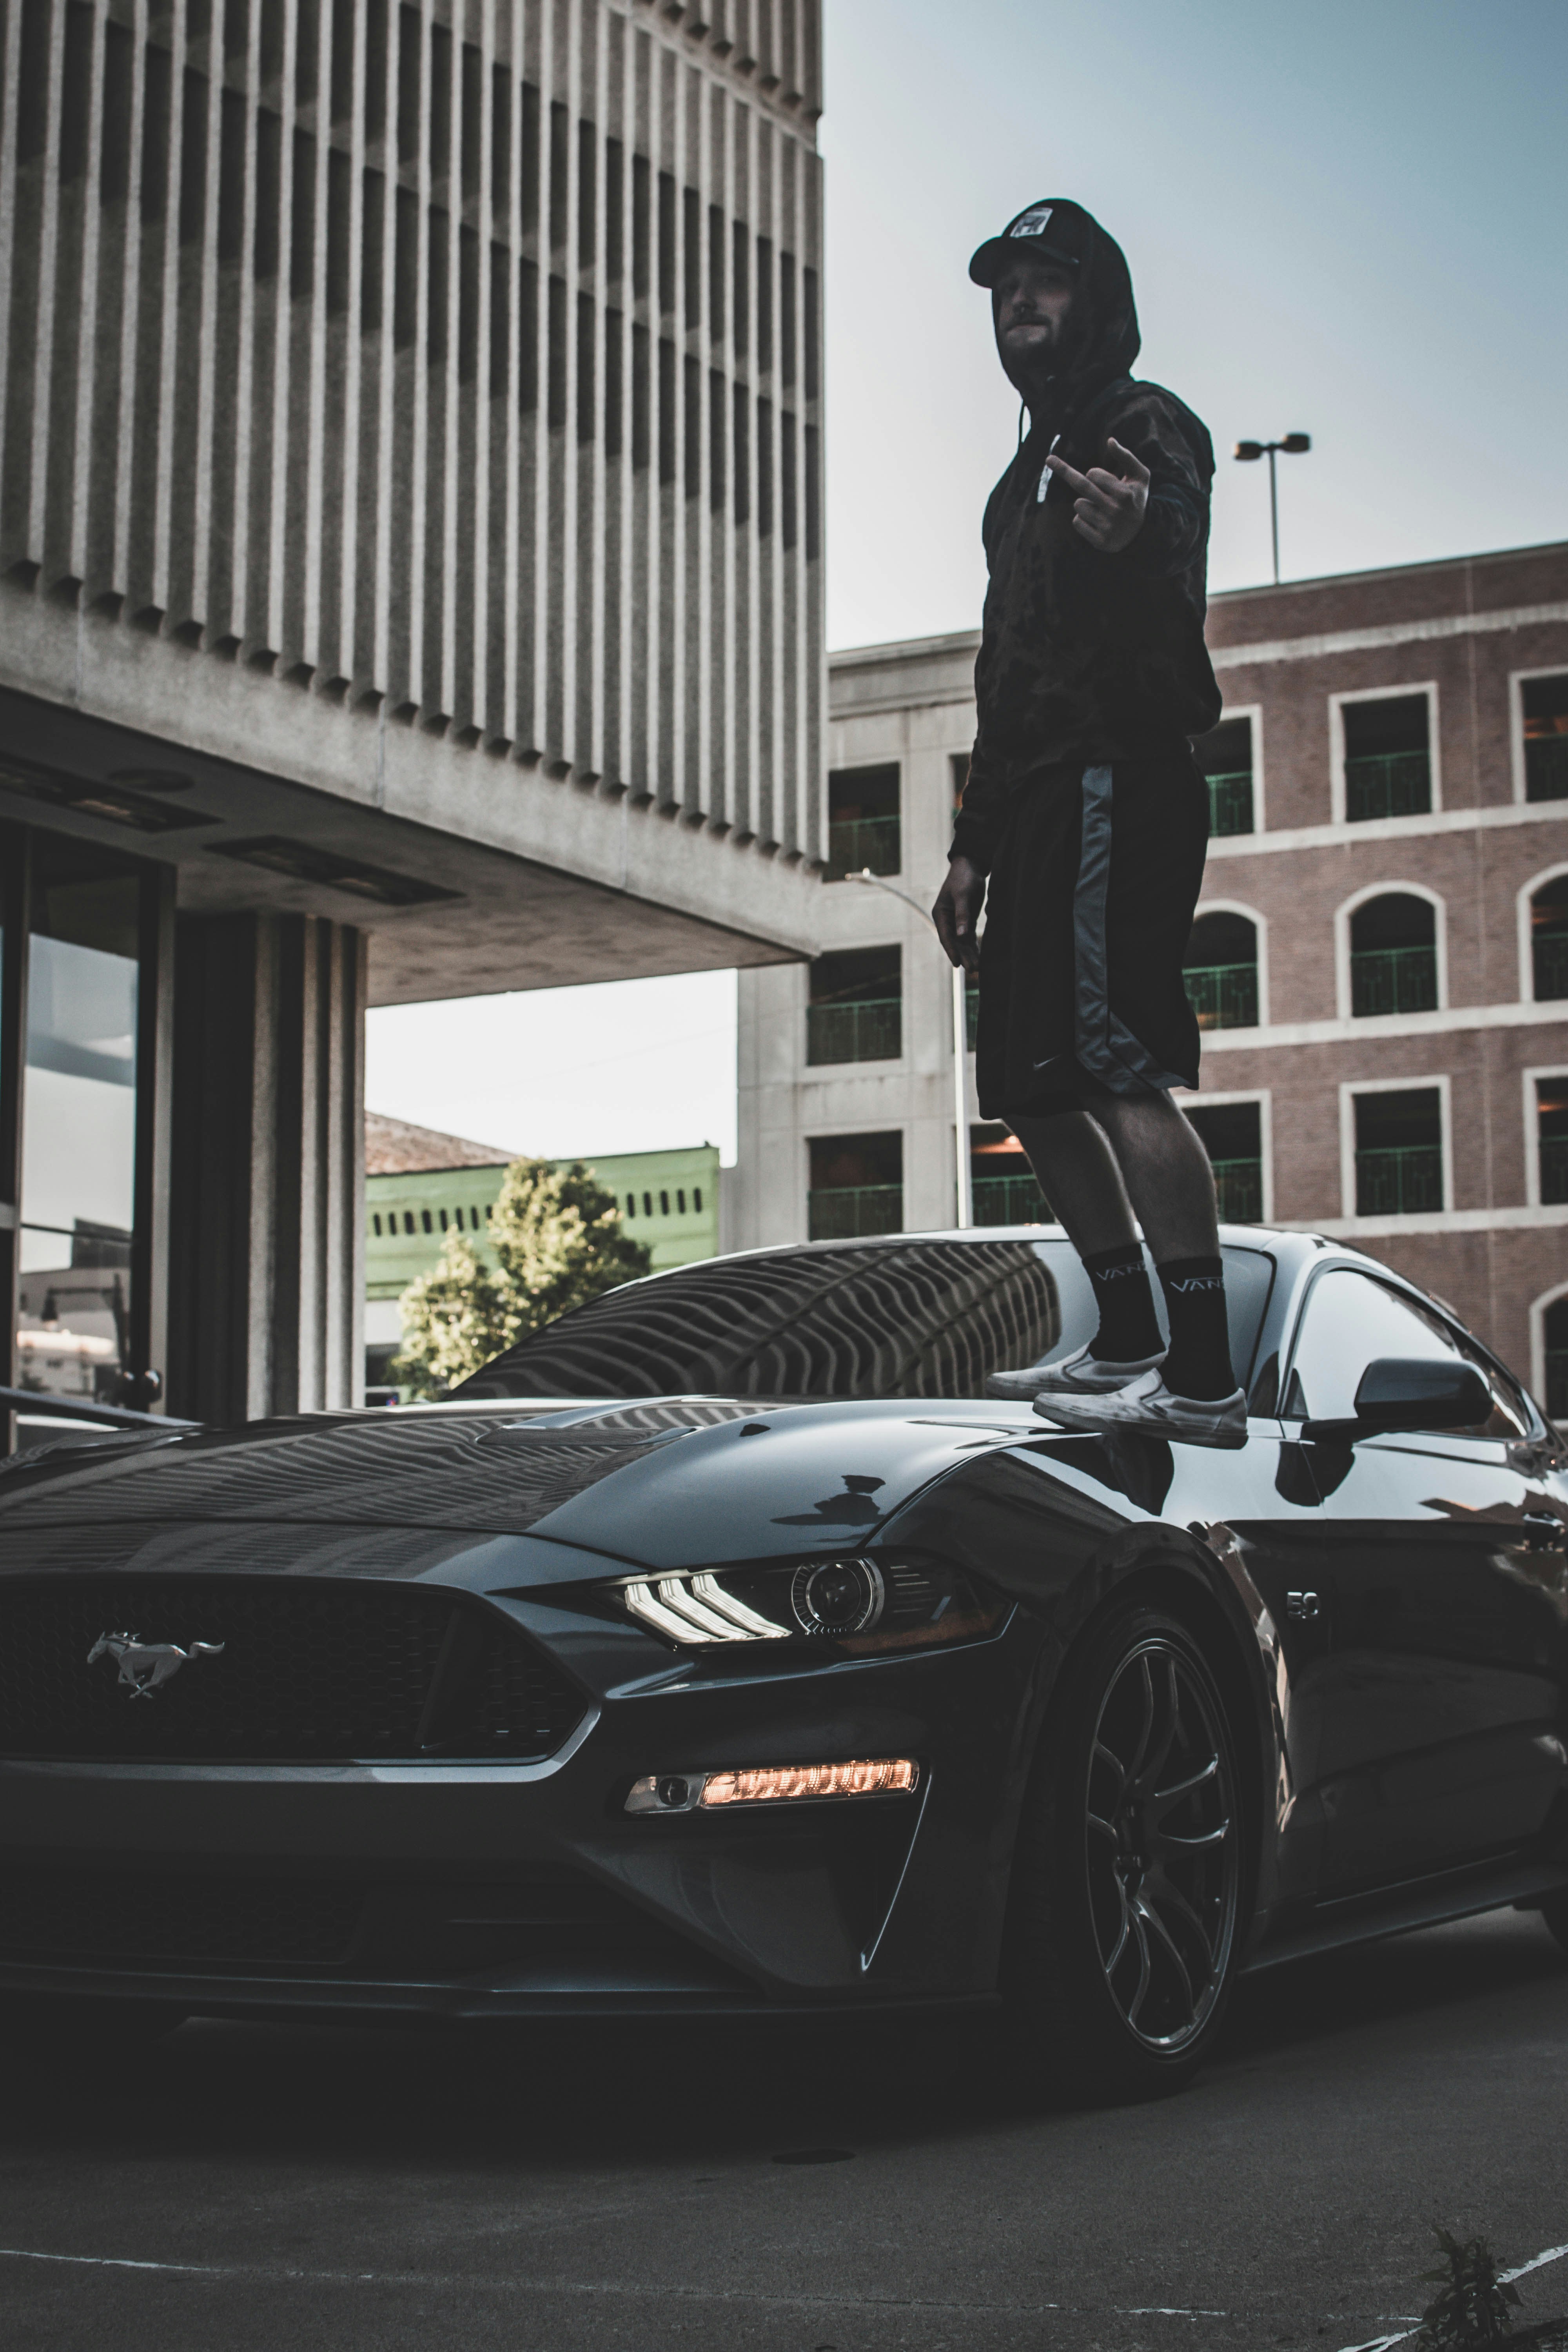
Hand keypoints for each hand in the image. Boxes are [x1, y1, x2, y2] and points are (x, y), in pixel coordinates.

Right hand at [933, 854, 983, 974]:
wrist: (971, 867)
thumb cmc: (964, 878)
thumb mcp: (963, 895)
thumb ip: (962, 915)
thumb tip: (961, 936)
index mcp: (940, 914)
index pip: (945, 936)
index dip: (951, 951)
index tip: (957, 964)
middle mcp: (947, 920)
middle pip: (955, 942)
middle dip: (963, 956)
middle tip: (973, 970)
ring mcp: (956, 922)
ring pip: (962, 942)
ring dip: (969, 954)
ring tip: (977, 968)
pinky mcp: (966, 921)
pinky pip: (969, 937)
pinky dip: (973, 947)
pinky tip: (979, 957)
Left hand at [1045, 435, 1149, 551]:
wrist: (1141, 533)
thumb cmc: (1136, 498)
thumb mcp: (1140, 475)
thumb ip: (1126, 457)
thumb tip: (1110, 440)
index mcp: (1124, 493)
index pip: (1093, 474)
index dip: (1093, 474)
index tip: (1098, 477)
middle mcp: (1114, 510)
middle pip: (1082, 486)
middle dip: (1064, 470)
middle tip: (1049, 459)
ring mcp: (1106, 527)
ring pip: (1078, 505)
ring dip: (1085, 503)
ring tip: (1101, 509)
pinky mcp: (1099, 540)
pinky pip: (1077, 522)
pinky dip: (1083, 519)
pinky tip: (1097, 522)